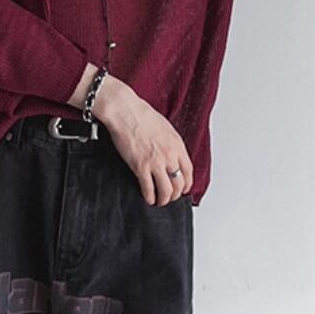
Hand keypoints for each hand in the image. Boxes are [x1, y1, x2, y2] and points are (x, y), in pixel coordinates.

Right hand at [94, 82, 193, 206]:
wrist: (126, 112)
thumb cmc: (142, 115)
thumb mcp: (165, 128)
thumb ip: (171, 144)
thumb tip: (172, 154)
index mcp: (177, 145)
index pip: (188, 171)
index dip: (187, 184)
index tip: (184, 188)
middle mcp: (169, 155)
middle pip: (179, 183)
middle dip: (176, 194)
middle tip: (170, 197)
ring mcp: (156, 162)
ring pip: (166, 190)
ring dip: (164, 199)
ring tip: (159, 201)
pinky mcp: (140, 167)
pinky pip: (148, 188)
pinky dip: (149, 197)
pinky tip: (148, 198)